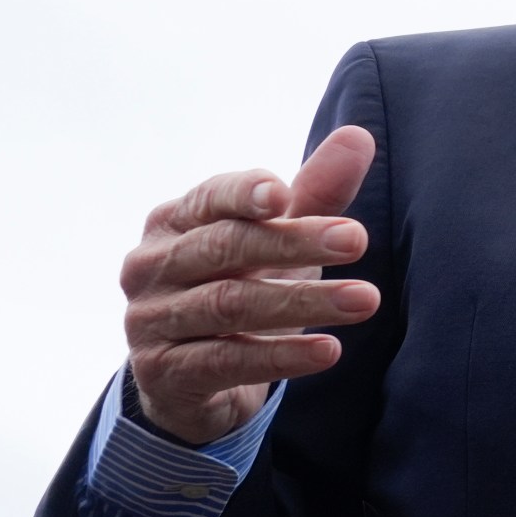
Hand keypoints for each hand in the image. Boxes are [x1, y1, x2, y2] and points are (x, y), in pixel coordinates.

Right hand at [119, 127, 380, 444]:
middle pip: (225, 247)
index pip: (209, 197)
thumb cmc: (242, 289)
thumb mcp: (279, 244)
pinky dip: (280, 355)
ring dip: (302, 301)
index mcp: (174, 222)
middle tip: (359, 240)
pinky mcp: (162, 373)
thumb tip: (360, 135)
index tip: (285, 194)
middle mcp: (152, 266)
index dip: (243, 192)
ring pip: (228, 304)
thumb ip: (316, 195)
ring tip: (366, 300)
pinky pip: (225, 361)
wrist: (193, 381)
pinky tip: (329, 350)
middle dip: (294, 242)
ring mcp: (149, 320)